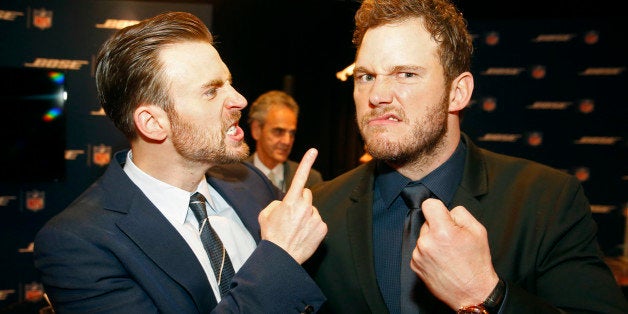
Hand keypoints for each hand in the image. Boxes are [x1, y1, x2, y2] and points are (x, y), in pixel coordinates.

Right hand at [258, 148, 327, 263]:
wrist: (281, 257)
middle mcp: (305, 206)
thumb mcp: (265, 215)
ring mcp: (315, 217)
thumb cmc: (271, 235)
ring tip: (296, 229)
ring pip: (312, 209)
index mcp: (290, 201)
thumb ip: (276, 203)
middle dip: (301, 200)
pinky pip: (318, 221)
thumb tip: (285, 203)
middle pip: (306, 194)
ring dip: (306, 214)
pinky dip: (312, 226)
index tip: (313, 150)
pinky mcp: (322, 228)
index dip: (307, 162)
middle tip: (291, 215)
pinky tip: (303, 234)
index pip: (300, 177)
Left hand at [410, 198, 498, 309]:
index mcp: (442, 231)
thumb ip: (460, 214)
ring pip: (423, 236)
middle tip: (453, 241)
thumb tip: (447, 210)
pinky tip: (441, 261)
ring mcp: (418, 254)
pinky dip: (428, 252)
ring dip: (433, 240)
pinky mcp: (415, 264)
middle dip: (438, 227)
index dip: (438, 208)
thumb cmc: (477, 263)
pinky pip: (419, 249)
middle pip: (427, 221)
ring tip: (448, 254)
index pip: (429, 205)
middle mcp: (427, 242)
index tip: (444, 216)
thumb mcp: (478, 230)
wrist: (472, 293)